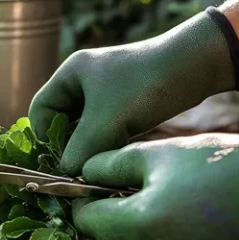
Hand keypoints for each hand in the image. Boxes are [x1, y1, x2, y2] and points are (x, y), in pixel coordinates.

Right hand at [29, 12, 238, 174]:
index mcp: (70, 74)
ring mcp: (106, 93)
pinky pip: (105, 129)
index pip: (40, 110)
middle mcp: (84, 81)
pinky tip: (116, 157)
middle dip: (68, 146)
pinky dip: (106, 144)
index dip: (43, 137)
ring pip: (85, 129)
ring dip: (89, 147)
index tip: (57, 161)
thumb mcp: (108, 120)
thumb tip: (64, 174)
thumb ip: (81, 149)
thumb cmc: (145, 85)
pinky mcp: (126, 104)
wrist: (198, 65)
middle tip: (78, 169)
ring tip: (98, 165)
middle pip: (61, 121)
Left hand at [72, 131, 238, 239]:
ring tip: (165, 186)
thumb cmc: (216, 165)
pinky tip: (189, 204)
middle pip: (115, 234)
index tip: (86, 181)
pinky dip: (171, 229)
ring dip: (143, 217)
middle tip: (129, 177)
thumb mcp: (155, 154)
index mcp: (137, 226)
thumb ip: (109, 165)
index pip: (87, 221)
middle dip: (114, 207)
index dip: (81, 200)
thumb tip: (83, 173)